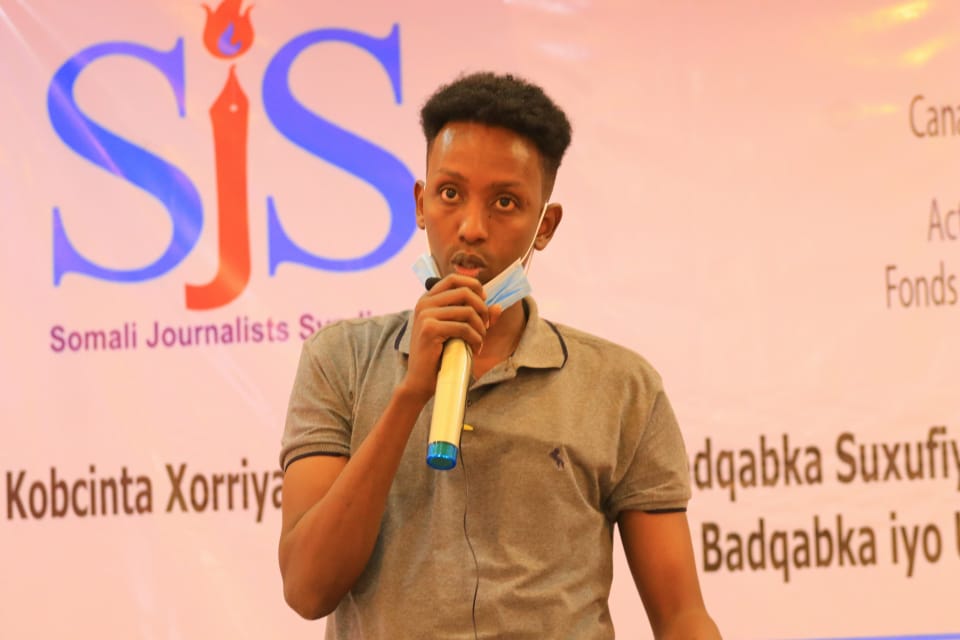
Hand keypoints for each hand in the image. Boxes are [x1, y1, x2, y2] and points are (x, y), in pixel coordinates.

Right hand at [400, 274, 495, 400]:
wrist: (421, 380)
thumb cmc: (440, 355)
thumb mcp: (458, 331)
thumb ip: (476, 317)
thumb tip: (498, 306)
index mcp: (427, 299)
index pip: (453, 279)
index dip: (474, 286)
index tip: (484, 301)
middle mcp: (424, 303)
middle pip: (465, 292)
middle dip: (482, 310)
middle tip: (486, 327)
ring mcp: (425, 315)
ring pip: (468, 311)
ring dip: (480, 328)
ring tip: (480, 341)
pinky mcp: (429, 329)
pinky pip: (464, 328)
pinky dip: (475, 339)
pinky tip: (475, 349)